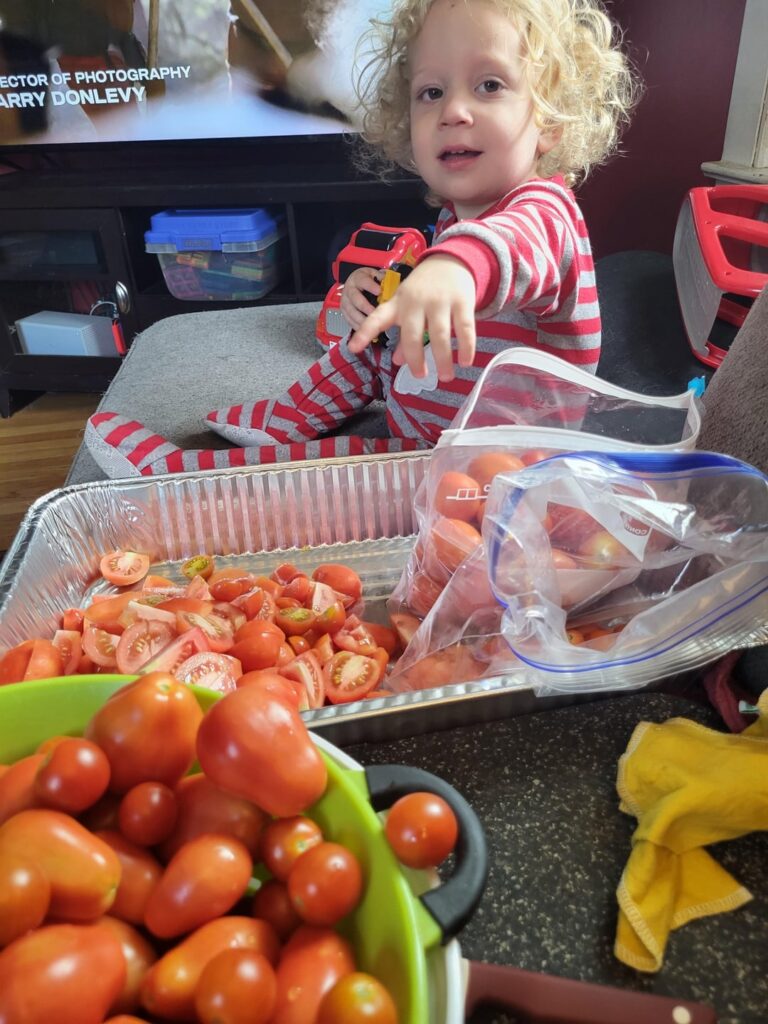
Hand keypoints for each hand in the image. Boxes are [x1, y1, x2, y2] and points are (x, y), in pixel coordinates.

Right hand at [339, 267, 381, 329]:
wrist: (355, 284)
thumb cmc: (368, 281)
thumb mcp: (375, 275)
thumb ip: (383, 279)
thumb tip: (391, 285)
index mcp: (358, 278)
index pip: (363, 281)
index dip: (371, 286)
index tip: (379, 292)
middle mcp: (349, 289)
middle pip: (355, 298)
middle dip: (366, 307)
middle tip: (375, 313)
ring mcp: (345, 301)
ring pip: (351, 311)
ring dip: (361, 318)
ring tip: (371, 324)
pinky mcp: (344, 311)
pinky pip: (349, 320)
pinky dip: (357, 325)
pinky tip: (365, 328)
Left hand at [348, 256, 475, 381]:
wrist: (451, 261)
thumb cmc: (424, 290)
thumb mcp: (408, 308)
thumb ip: (404, 336)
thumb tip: (397, 362)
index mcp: (397, 304)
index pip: (377, 318)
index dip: (364, 332)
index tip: (352, 348)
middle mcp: (416, 302)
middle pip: (412, 334)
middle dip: (415, 358)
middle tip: (419, 376)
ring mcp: (440, 301)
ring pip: (440, 334)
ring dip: (443, 359)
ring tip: (446, 377)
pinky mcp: (462, 301)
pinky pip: (465, 328)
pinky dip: (466, 347)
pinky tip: (466, 361)